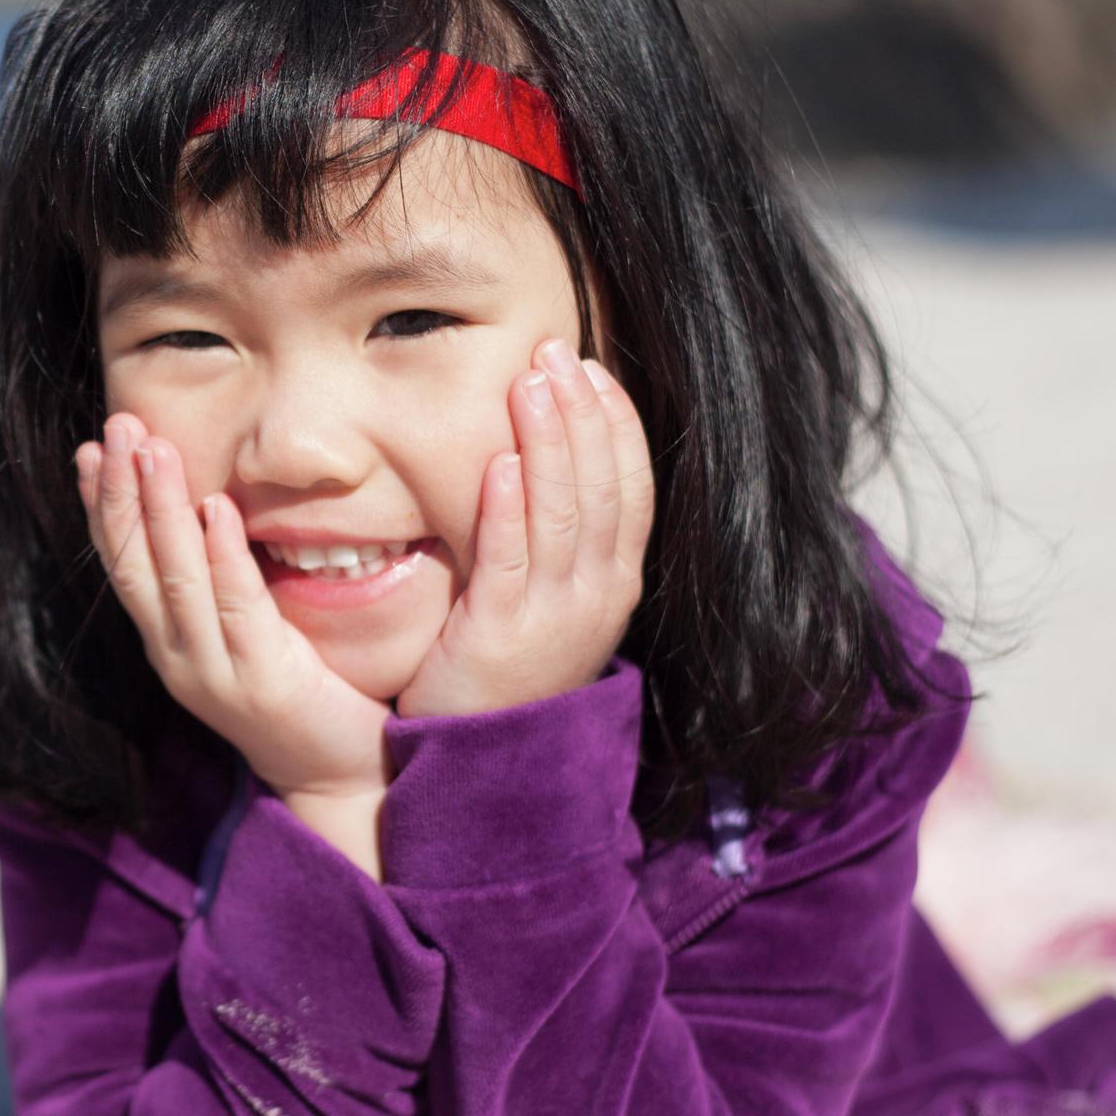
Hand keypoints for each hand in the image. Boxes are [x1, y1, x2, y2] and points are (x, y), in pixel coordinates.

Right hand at [77, 412, 394, 803]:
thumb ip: (226, 583)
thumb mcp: (250, 633)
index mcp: (170, 644)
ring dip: (160, 509)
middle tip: (116, 426)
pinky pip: (236, 606)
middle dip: (122, 491)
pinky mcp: (263, 680)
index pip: (123, 566)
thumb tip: (214, 506)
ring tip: (152, 448)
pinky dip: (223, 554)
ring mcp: (215, 672)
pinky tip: (215, 506)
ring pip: (176, 579)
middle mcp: (179, 658)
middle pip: (135, 565)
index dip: (103, 507)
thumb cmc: (303, 697)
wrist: (340, 779)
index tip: (92, 449)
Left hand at [396, 337, 654, 718]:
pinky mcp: (500, 636)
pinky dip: (507, 508)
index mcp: (616, 580)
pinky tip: (498, 462)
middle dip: (581, 413)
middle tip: (553, 353)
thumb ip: (556, 535)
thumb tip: (546, 455)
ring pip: (563, 513)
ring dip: (548, 441)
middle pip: (602, 486)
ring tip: (529, 383)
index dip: (614, 422)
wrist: (484, 762)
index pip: (632, 486)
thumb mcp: (553, 597)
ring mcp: (555, 616)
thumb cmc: (508, 667)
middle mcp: (598, 594)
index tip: (589, 367)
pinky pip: (509, 561)